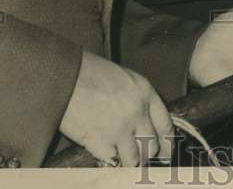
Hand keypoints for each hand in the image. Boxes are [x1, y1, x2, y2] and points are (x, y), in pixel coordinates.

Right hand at [59, 51, 174, 166]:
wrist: (65, 75)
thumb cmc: (90, 71)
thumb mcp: (124, 78)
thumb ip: (137, 99)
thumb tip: (142, 121)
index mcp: (145, 93)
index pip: (166, 124)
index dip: (167, 141)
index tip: (166, 151)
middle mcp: (137, 113)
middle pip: (152, 146)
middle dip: (146, 154)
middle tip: (141, 157)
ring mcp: (119, 130)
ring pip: (134, 159)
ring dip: (127, 160)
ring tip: (120, 155)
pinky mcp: (100, 142)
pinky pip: (111, 161)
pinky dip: (108, 159)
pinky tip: (103, 152)